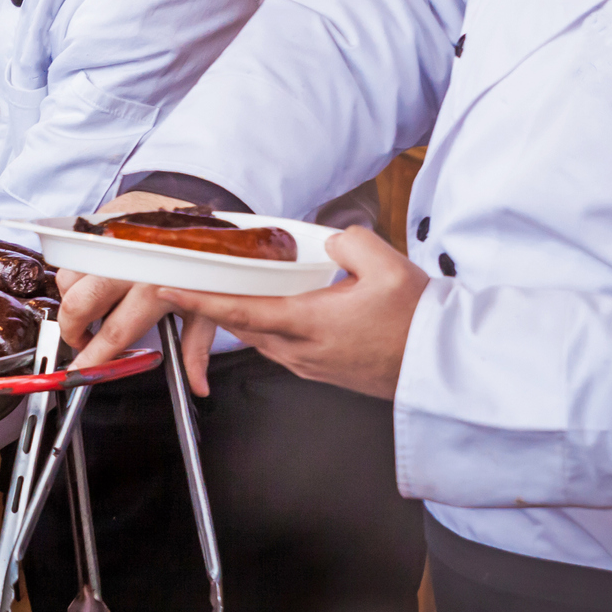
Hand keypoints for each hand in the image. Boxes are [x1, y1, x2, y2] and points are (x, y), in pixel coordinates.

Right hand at [59, 191, 218, 395]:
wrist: (198, 211)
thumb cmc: (203, 260)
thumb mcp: (205, 304)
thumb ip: (196, 348)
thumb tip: (198, 385)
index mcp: (156, 285)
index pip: (116, 330)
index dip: (94, 356)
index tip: (81, 371)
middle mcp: (128, 261)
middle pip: (78, 305)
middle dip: (72, 331)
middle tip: (81, 341)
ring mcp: (111, 239)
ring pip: (68, 278)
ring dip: (73, 299)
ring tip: (91, 308)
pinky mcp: (102, 223)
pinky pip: (72, 253)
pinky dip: (76, 272)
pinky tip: (93, 281)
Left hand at [155, 226, 427, 400]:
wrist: (444, 366)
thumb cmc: (418, 323)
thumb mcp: (386, 265)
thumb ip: (348, 242)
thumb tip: (330, 240)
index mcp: (309, 324)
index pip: (238, 312)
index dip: (198, 300)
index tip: (167, 289)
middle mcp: (302, 350)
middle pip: (242, 326)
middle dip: (212, 304)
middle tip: (190, 281)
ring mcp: (311, 365)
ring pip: (260, 338)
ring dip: (241, 316)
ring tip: (228, 289)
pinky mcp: (324, 371)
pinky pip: (280, 347)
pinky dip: (266, 327)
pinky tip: (275, 309)